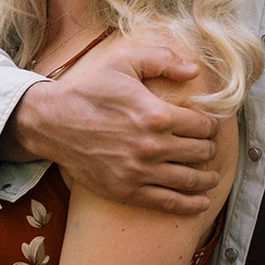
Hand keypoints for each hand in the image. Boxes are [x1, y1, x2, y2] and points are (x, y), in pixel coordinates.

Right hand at [4, 38, 220, 215]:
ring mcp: (140, 172)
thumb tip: (195, 69)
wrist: (53, 122)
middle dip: (209, 149)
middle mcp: (152, 146)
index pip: (202, 126)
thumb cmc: (90, 89)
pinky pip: (168, 202)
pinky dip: (190, 205)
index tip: (208, 126)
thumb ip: (163, 59)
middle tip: (208, 148)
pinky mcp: (127, 191)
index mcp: (156, 114)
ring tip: (211, 177)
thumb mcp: (124, 61)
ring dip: (206, 179)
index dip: (210, 125)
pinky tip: (200, 202)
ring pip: (190, 180)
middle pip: (200, 152)